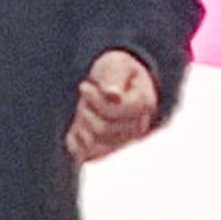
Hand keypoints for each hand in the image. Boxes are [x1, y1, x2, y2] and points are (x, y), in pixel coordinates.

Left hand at [65, 50, 159, 165]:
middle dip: (87, 110)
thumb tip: (114, 95)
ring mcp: (123, 142)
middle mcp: (137, 128)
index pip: (114, 112)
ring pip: (93, 145)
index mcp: (144, 105)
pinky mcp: (106, 151)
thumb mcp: (115, 64)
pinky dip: (75, 139)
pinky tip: (78, 123)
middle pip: (102, 129)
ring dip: (81, 124)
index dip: (94, 99)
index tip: (84, 86)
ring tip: (83, 108)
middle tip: (84, 96)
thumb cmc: (116, 71)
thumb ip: (115, 77)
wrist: (113, 83)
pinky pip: (85, 155)